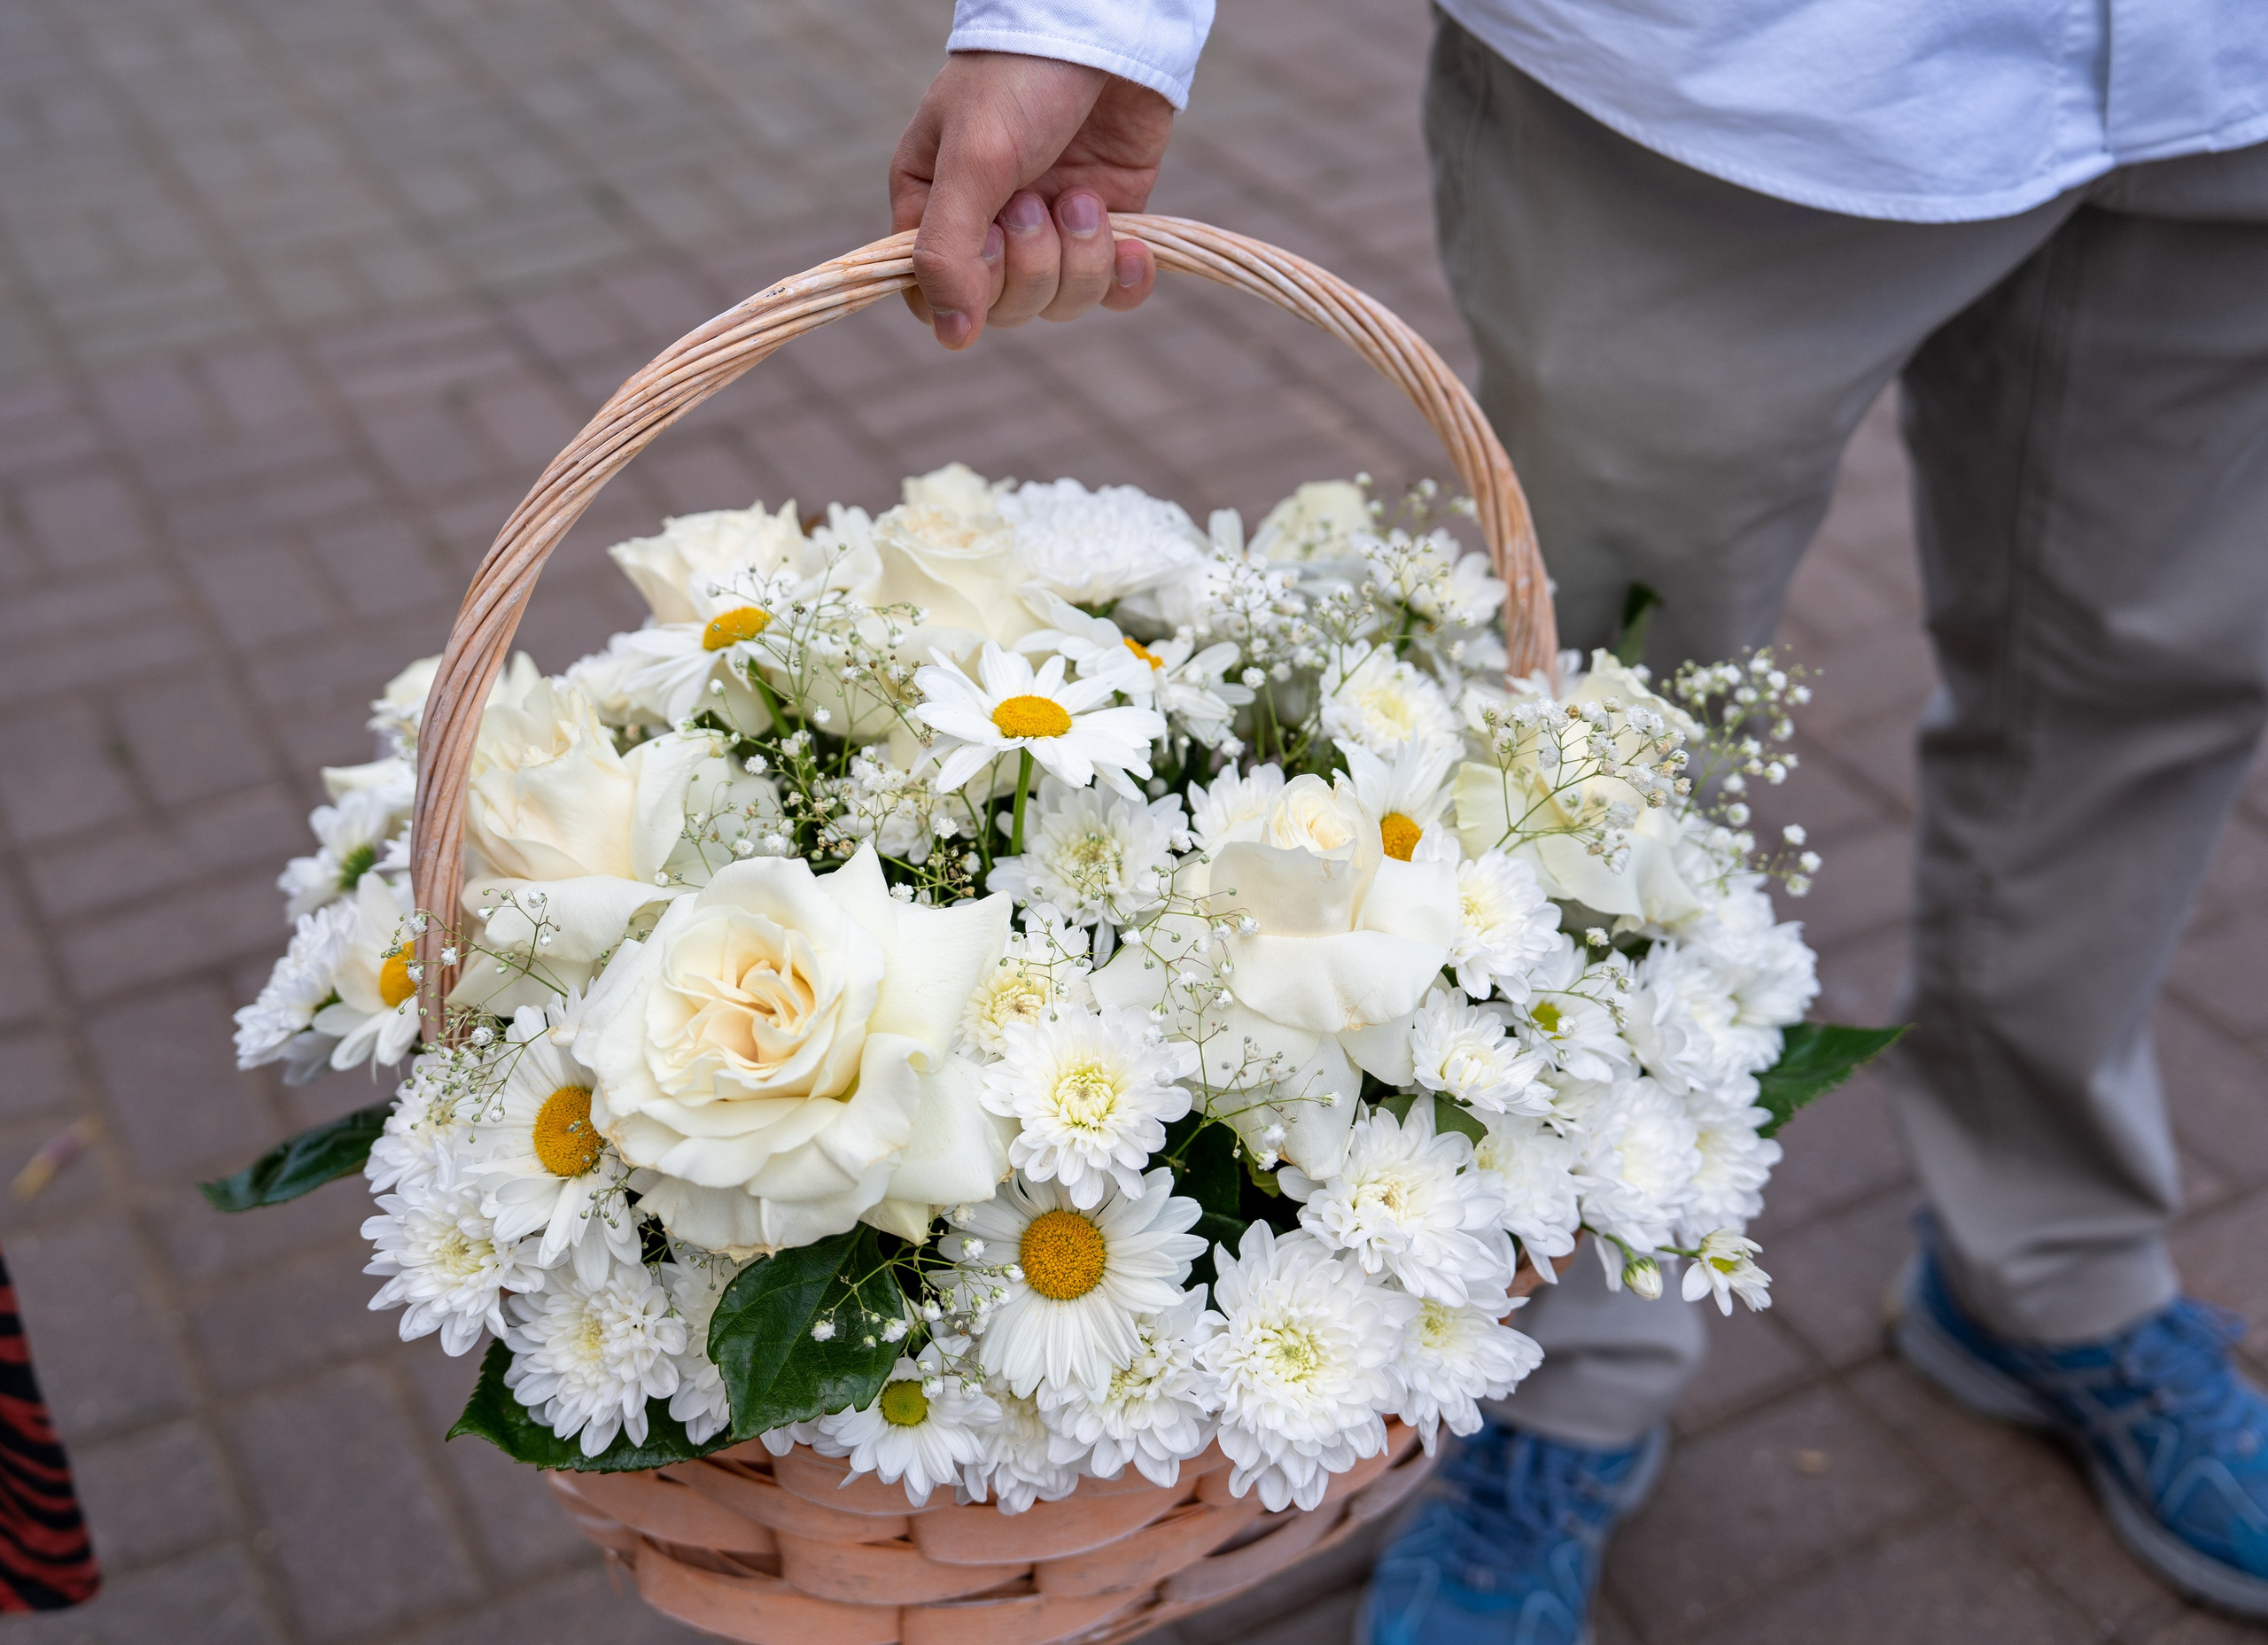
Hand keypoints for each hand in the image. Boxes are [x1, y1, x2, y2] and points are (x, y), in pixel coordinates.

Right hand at [889, 51, 1175, 348]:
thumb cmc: (1020, 80)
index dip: (968, 290)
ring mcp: (1050, 229)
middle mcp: (988, 225)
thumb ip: (948, 250)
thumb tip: (949, 336)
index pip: (933, 296)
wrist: (1103, 29)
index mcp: (933, 206)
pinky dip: (1125, 277)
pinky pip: (1113, 292)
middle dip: (1032, 264)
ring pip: (1061, 302)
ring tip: (1084, 199)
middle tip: (1036, 202)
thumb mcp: (973, 159)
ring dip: (1080, 259)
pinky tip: (1132, 245)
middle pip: (1005, 308)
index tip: (987, 242)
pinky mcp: (1106, 226)